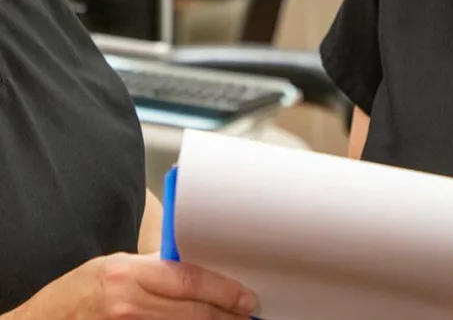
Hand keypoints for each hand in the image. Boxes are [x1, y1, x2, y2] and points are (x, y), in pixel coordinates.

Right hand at [7, 252, 258, 319]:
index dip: (224, 290)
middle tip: (248, 314)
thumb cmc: (79, 292)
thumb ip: (155, 266)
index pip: (190, 279)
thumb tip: (197, 263)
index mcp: (130, 273)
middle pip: (192, 312)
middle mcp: (128, 304)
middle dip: (226, 315)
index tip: (246, 296)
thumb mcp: (117, 267)